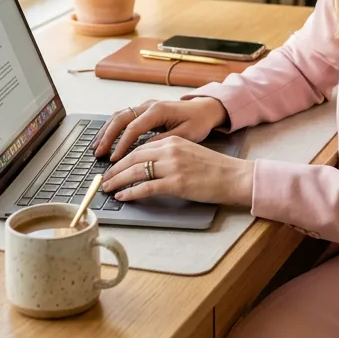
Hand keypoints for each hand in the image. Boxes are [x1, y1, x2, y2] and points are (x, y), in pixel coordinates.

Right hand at [93, 96, 226, 160]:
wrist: (206, 108)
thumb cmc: (198, 121)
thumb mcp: (185, 135)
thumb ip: (164, 141)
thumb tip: (144, 151)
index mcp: (158, 110)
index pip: (134, 128)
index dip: (122, 144)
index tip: (114, 159)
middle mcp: (149, 106)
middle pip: (121, 119)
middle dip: (107, 137)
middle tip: (98, 153)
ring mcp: (145, 106)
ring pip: (119, 116)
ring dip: (106, 131)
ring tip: (96, 147)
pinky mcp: (145, 110)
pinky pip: (124, 117)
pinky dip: (112, 127)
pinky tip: (106, 138)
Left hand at [101, 134, 253, 207]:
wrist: (234, 176)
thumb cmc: (215, 169)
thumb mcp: (189, 152)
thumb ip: (170, 155)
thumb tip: (149, 166)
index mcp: (173, 141)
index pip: (139, 148)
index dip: (122, 159)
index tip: (113, 167)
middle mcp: (170, 150)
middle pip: (133, 158)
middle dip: (115, 170)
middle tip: (104, 179)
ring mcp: (173, 167)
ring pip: (136, 172)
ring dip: (118, 181)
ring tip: (108, 188)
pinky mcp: (176, 183)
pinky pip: (146, 188)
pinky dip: (131, 192)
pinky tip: (123, 196)